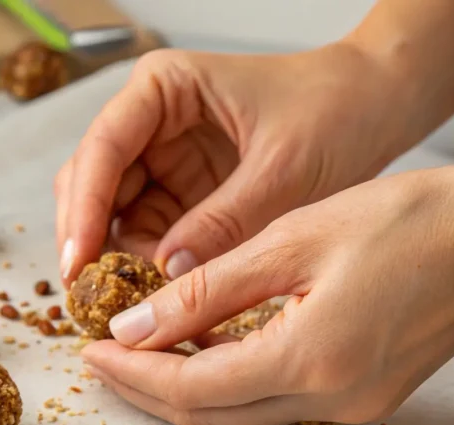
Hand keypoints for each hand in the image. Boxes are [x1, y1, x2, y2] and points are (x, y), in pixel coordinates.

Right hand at [55, 43, 416, 286]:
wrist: (376, 106)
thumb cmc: (335, 110)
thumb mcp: (283, 170)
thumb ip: (223, 222)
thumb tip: (166, 277)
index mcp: (162, 89)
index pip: (103, 148)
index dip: (84, 209)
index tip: (77, 262)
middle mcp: (148, 122)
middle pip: (89, 184)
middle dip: (87, 240)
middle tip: (89, 298)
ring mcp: (159, 160)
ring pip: (109, 216)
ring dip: (113, 261)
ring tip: (124, 307)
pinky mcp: (177, 194)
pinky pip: (144, 235)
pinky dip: (144, 268)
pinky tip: (152, 299)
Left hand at [81, 166, 453, 424]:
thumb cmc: (404, 221)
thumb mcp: (291, 241)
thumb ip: (205, 291)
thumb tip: (133, 328)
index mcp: (311, 361)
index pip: (191, 388)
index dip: (132, 374)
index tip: (89, 352)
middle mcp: (332, 400)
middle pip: (210, 414)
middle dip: (145, 389)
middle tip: (99, 359)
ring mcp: (353, 405)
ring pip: (239, 414)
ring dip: (182, 388)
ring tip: (136, 352)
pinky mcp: (363, 395)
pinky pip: (273, 400)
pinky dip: (226, 380)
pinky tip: (200, 348)